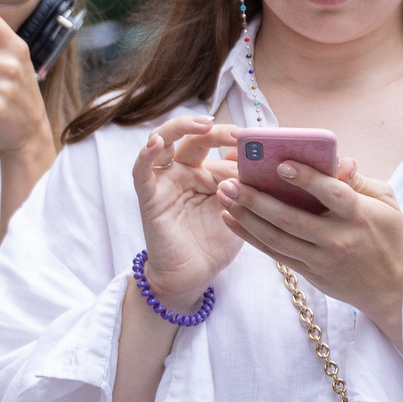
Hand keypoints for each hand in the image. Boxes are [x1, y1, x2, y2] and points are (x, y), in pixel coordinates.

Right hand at [132, 117, 242, 306]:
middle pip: (192, 138)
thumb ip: (246, 186)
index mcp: (204, 173)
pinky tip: (155, 144)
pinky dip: (145, 155)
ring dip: (179, 128)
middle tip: (238, 133)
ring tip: (200, 125)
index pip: (217, 147)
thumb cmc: (214, 245)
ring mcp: (164, 182)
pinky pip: (142, 172)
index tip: (260, 142)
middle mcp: (182, 172)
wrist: (193, 276)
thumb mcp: (239, 210)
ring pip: (162, 142)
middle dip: (214, 130)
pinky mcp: (149, 197)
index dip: (236, 143)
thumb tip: (260, 159)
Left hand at [216, 156, 402, 343]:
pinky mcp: (309, 272)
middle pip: (291, 218)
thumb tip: (337, 160)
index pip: (331, 193)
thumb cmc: (388, 236)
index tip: (280, 164)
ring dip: (245, 216)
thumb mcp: (386, 203)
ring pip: (276, 238)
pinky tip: (230, 219)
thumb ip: (358, 181)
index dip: (306, 179)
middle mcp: (338, 238)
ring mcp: (321, 258)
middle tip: (230, 181)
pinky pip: (274, 253)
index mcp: (359, 215)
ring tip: (223, 195)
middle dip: (256, 199)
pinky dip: (250, 236)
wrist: (392, 287)